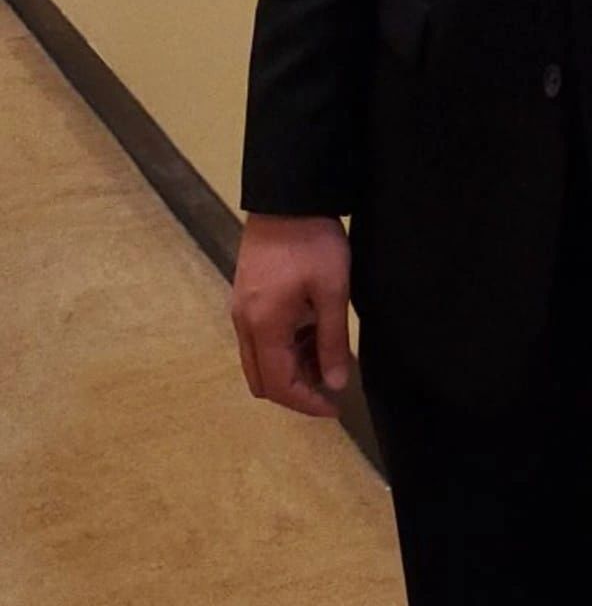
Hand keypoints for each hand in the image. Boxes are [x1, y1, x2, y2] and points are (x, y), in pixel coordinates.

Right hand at [230, 213, 351, 417]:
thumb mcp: (332, 292)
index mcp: (263, 326)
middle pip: (263, 379)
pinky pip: (261, 338)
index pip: (278, 385)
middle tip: (331, 386)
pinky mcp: (247, 296)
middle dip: (296, 390)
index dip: (305, 403)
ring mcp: (242, 309)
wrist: (288, 196)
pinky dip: (285, 347)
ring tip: (328, 357)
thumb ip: (332, 341)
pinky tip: (313, 334)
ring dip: (291, 367)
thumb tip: (335, 383)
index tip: (334, 408)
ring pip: (260, 359)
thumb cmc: (313, 242)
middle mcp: (244, 323)